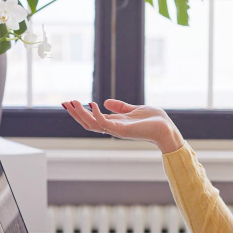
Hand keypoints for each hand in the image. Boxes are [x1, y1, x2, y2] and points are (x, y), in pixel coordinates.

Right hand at [62, 98, 184, 152]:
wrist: (167, 128)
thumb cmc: (154, 120)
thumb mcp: (134, 109)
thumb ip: (120, 107)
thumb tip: (105, 101)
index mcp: (115, 123)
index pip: (92, 119)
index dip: (80, 112)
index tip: (69, 102)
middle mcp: (113, 128)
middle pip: (88, 123)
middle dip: (76, 114)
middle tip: (65, 103)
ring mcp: (117, 130)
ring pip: (93, 124)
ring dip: (81, 114)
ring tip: (73, 102)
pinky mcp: (122, 131)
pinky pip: (105, 124)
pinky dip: (97, 114)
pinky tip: (92, 104)